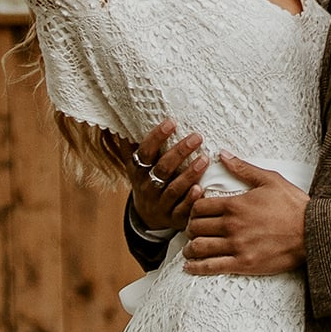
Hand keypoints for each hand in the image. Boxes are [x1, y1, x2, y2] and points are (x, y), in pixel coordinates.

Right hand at [116, 119, 207, 236]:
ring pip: (173, 189)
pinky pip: (181, 210)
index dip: (157, 137)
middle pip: (162, 168)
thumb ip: (131, 143)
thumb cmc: (146, 180)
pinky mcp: (173, 218)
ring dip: (189, 174)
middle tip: (197, 137)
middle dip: (180, 152)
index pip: (145, 152)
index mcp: (138, 170)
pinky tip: (200, 189)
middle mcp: (147, 187)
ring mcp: (160, 203)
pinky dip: (190, 200)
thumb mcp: (135, 164)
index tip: (171, 122)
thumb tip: (125, 113)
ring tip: (205, 159)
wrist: (148, 216)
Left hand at [184, 154, 308, 276]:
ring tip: (190, 249)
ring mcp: (236, 246)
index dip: (194, 210)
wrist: (313, 232)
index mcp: (235, 204)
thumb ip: (243, 168)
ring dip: (190, 248)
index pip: (199, 206)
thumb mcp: (270, 180)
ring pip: (199, 247)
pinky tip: (190, 267)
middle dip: (191, 228)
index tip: (197, 213)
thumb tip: (222, 154)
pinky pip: (211, 267)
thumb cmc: (294, 205)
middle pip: (195, 227)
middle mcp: (231, 225)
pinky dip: (196, 267)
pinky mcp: (243, 263)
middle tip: (194, 231)